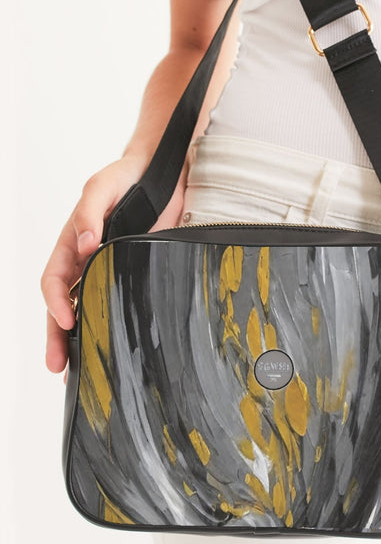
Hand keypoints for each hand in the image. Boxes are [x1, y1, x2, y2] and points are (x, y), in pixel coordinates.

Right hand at [41, 154, 149, 374]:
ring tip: (78, 370)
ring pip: (88, 310)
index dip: (55, 303)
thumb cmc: (125, 177)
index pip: (55, 280)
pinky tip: (116, 347)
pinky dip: (112, 325)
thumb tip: (86, 244)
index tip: (65, 323)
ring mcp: (110, 271)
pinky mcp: (135, 274)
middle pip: (65, 306)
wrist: (162, 173)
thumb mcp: (101, 188)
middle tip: (57, 366)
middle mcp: (87, 262)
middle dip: (57, 336)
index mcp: (72, 244)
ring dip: (80, 340)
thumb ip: (90, 214)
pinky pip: (118, 303)